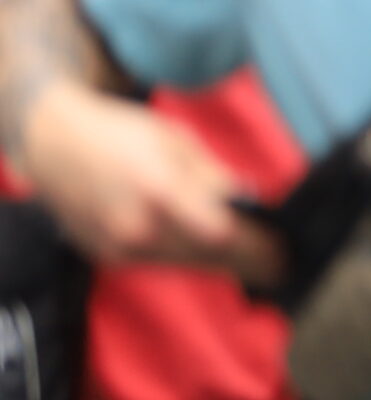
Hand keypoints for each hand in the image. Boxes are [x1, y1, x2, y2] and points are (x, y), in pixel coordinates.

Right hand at [20, 87, 278, 280]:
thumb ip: (216, 179)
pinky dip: (192, 259)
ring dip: (224, 264)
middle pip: (211, 258)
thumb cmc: (122, 134)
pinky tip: (215, 253)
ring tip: (259, 260)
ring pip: (189, 265)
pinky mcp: (109, 257)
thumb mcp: (177, 143)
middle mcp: (137, 226)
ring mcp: (120, 247)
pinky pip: (164, 264)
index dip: (259, 247)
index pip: (224, 235)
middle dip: (251, 261)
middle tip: (283, 263)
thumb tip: (255, 204)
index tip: (286, 249)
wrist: (54, 146)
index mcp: (159, 190)